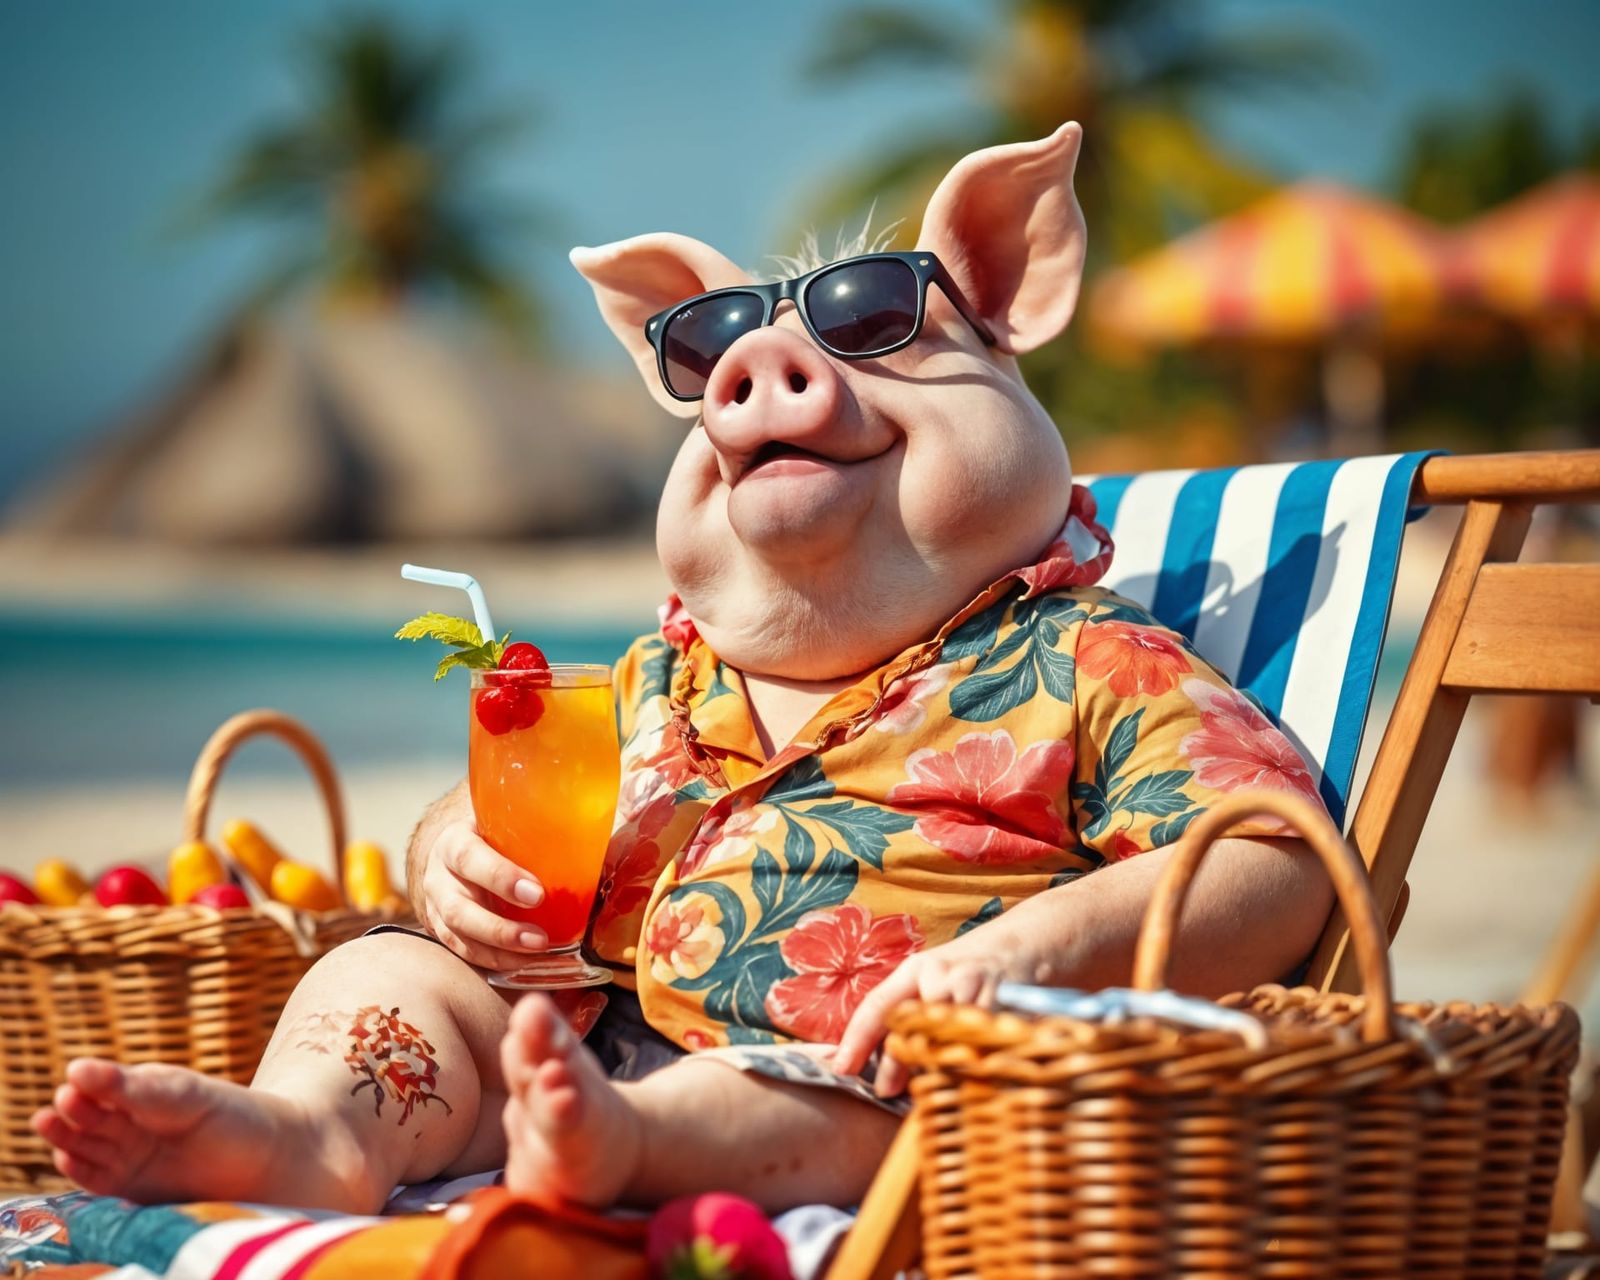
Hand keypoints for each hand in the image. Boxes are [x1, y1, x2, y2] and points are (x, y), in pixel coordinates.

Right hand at [416, 820, 549, 970]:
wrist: (462, 849)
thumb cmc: (495, 836)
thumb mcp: (509, 824)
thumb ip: (547, 829)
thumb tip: (607, 832)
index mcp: (454, 841)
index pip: (469, 857)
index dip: (501, 878)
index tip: (537, 895)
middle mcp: (439, 876)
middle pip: (459, 908)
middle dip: (500, 929)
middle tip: (540, 938)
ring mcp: (436, 906)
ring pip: (459, 935)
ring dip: (499, 950)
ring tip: (536, 953)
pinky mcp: (442, 930)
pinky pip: (463, 951)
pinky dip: (493, 960)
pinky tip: (521, 961)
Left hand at [831, 941, 1013, 1096]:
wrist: (1021, 947)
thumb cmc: (968, 975)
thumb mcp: (932, 985)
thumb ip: (909, 1021)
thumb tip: (879, 1073)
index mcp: (915, 969)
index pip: (877, 1005)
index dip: (855, 1039)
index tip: (840, 1068)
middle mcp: (939, 973)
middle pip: (906, 1024)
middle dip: (894, 1061)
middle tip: (886, 1091)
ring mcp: (971, 985)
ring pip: (940, 1034)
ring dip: (932, 1065)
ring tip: (928, 1086)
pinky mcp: (1001, 1000)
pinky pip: (977, 1039)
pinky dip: (969, 1061)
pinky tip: (966, 1075)